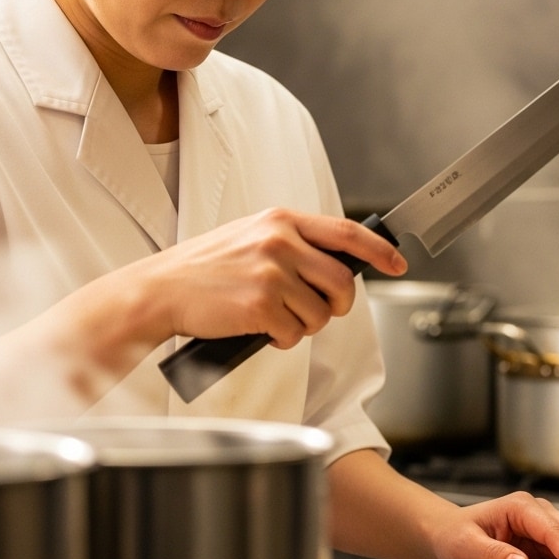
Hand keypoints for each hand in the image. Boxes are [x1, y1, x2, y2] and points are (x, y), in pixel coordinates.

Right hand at [148, 207, 406, 347]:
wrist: (161, 289)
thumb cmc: (204, 268)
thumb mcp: (250, 236)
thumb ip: (291, 242)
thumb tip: (334, 265)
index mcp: (280, 220)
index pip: (347, 231)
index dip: (379, 250)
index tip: (398, 263)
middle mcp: (279, 241)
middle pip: (343, 281)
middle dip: (337, 304)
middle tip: (319, 310)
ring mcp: (271, 272)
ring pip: (321, 313)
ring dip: (305, 325)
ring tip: (276, 317)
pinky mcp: (260, 304)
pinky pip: (295, 334)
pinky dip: (282, 339)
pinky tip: (259, 328)